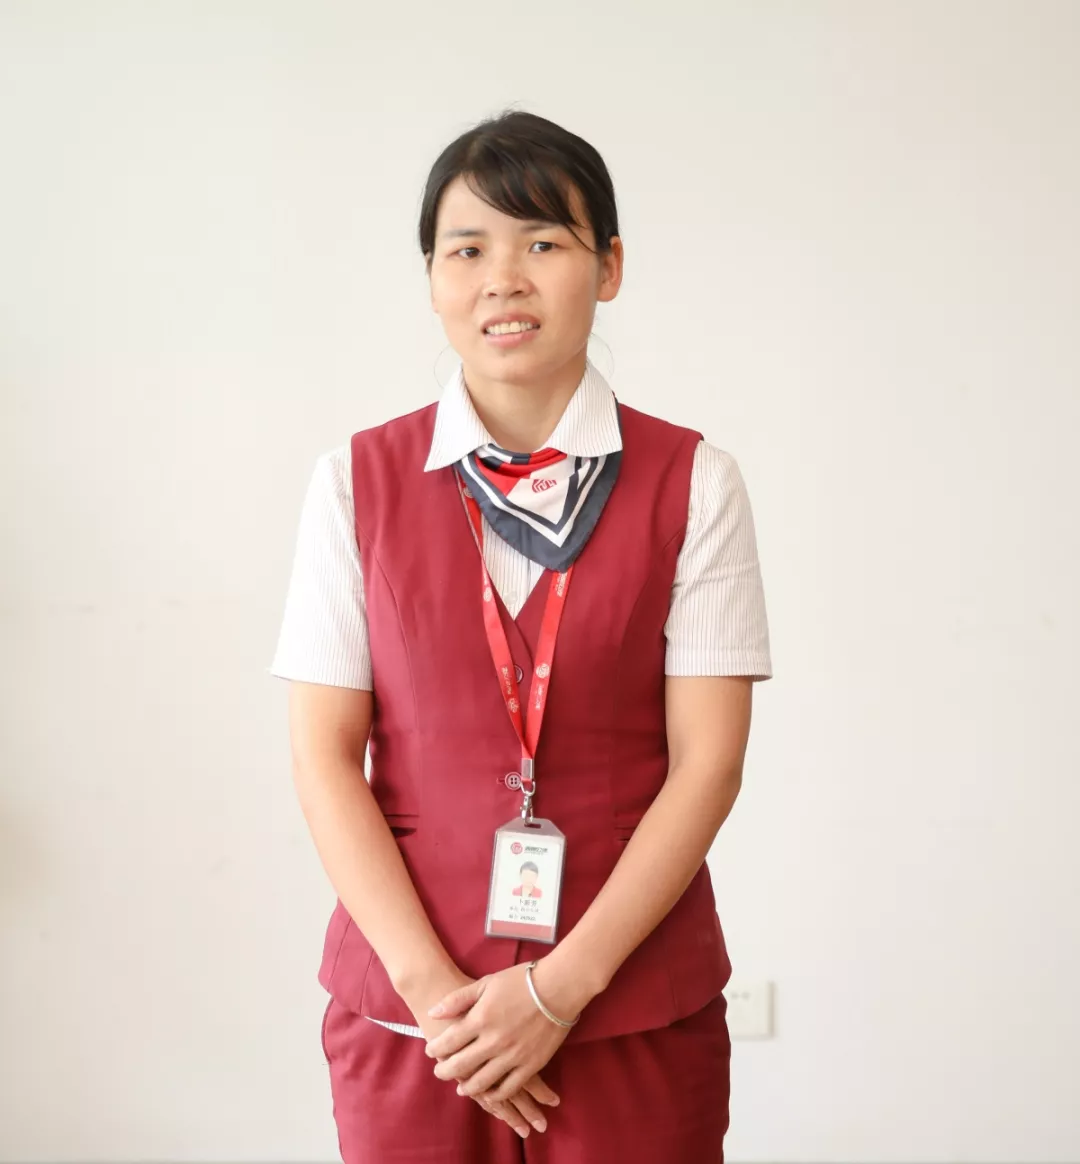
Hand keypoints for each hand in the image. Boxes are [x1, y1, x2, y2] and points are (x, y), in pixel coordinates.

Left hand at [404, 966, 558, 1138]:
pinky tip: (489, 1093)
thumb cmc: (520, 981)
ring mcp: (512, 1056)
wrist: (558, 987)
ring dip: (467, 1087)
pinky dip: (495, 1095)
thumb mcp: (486, 983)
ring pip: (482, 1082)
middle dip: (445, 1071)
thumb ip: (458, 999)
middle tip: (439, 1072)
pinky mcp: (531, 1065)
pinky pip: (508, 1088)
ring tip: (461, 1088)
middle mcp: (493, 1041)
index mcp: (481, 1019)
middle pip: (460, 1066)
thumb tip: (433, 1012)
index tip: (430, 1052)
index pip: (449, 1042)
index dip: (436, 1049)